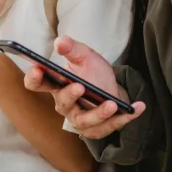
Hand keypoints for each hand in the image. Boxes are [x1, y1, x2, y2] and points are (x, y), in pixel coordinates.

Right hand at [24, 36, 145, 139]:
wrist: (111, 90)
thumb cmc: (93, 74)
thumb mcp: (85, 56)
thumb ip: (72, 49)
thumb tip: (60, 41)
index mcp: (57, 86)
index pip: (39, 84)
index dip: (34, 79)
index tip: (37, 69)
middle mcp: (65, 106)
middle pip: (62, 104)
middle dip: (70, 96)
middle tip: (79, 86)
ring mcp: (80, 120)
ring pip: (85, 121)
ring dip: (98, 114)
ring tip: (111, 104)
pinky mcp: (96, 130)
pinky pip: (109, 127)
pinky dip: (124, 118)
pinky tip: (138, 108)